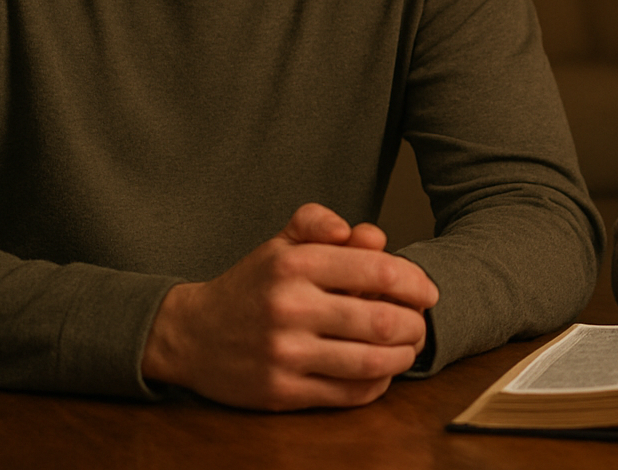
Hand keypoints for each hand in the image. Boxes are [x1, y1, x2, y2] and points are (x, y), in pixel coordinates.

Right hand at [141, 203, 439, 410]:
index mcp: (294, 264)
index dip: (415, 282)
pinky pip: (349, 392)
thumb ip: (322, 224)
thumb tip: (370, 235)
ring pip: (371, 360)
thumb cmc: (251, 286)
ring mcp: (285, 353)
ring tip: (407, 348)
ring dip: (402, 356)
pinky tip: (380, 371)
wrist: (191, 336)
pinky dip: (377, 383)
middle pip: (383, 320)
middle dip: (415, 324)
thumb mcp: (280, 243)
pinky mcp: (282, 391)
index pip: (378, 271)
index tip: (427, 292)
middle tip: (420, 324)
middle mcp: (290, 307)